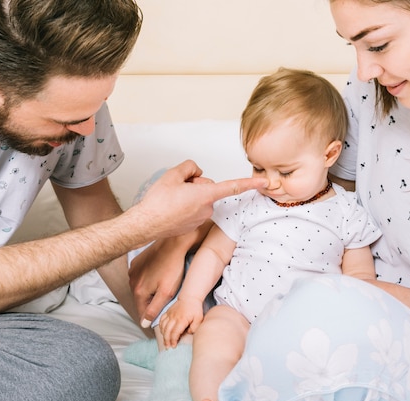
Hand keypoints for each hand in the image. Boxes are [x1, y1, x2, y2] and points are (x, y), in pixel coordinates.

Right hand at [129, 238, 185, 326]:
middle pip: (140, 300)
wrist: (173, 244)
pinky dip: (146, 278)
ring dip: (148, 290)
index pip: (142, 313)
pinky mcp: (136, 262)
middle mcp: (131, 281)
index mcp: (138, 291)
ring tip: (162, 285)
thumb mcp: (166, 292)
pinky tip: (157, 274)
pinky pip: (139, 276)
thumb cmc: (173, 268)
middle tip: (165, 298)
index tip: (162, 316)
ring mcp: (132, 271)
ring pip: (140, 288)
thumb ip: (154, 309)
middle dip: (151, 302)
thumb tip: (144, 323)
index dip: (152, 317)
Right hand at [132, 160, 266, 239]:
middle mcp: (207, 209)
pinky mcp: (194, 225)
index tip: (264, 183)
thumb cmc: (157, 203)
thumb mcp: (173, 174)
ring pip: (201, 198)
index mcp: (205, 195)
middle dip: (196, 184)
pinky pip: (194, 208)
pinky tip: (173, 208)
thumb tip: (196, 173)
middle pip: (208, 187)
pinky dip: (186, 205)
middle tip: (177, 188)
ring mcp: (201, 218)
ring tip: (172, 200)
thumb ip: (190, 167)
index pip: (233, 187)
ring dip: (190, 195)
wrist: (145, 224)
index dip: (250, 183)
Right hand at [159, 297, 203, 347]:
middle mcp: (173, 317)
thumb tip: (188, 333)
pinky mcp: (167, 312)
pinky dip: (160, 327)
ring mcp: (169, 314)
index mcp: (181, 320)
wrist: (190, 297)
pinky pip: (161, 320)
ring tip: (165, 341)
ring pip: (162, 326)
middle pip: (167, 331)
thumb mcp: (199, 319)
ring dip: (163, 335)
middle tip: (168, 347)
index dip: (173, 341)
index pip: (174, 333)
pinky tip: (163, 332)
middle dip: (166, 340)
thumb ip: (194, 328)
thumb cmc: (195, 309)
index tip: (173, 346)